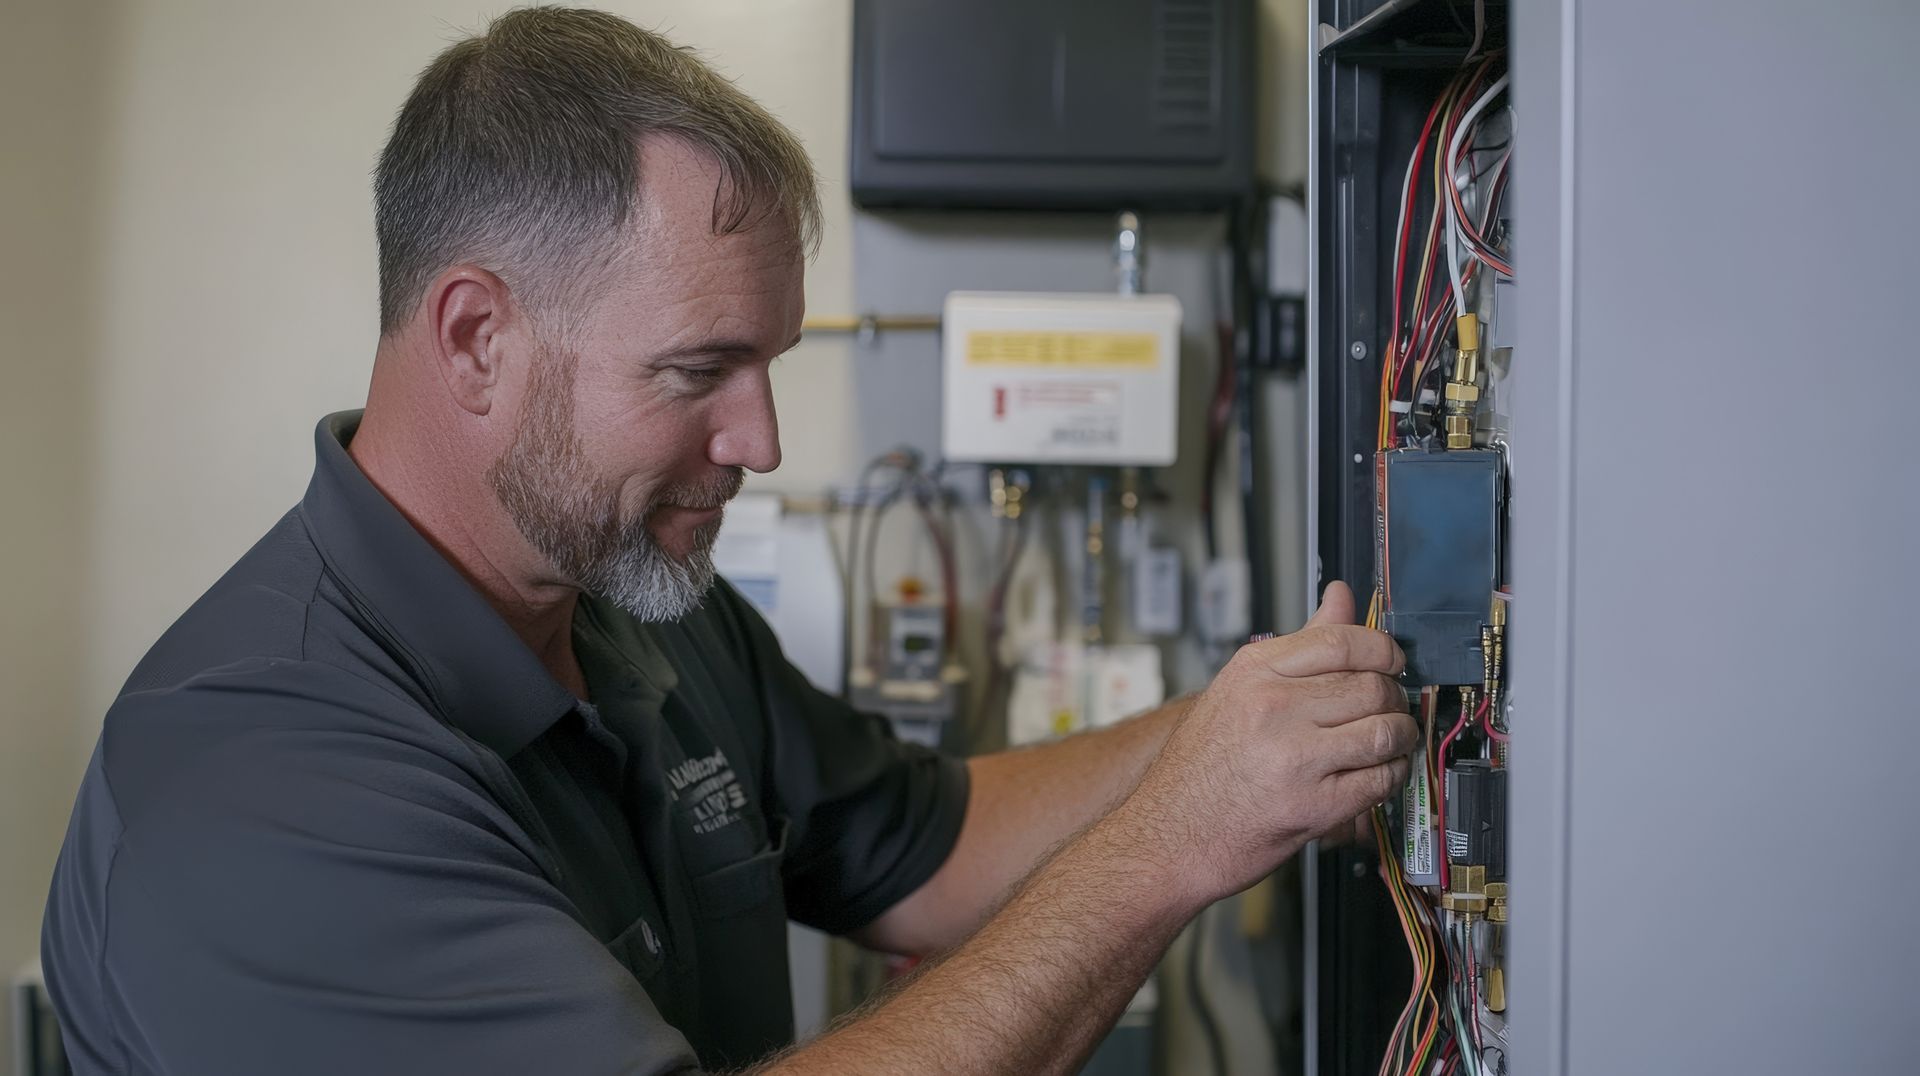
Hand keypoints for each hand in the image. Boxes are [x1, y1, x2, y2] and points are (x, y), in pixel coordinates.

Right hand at [1117, 582, 1415, 906]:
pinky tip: (1380, 774)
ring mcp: (1294, 757)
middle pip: (1371, 686)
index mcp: (1254, 672)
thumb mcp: (1238, 690)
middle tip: (1389, 708)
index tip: (1392, 661)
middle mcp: (1273, 708)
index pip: (1341, 640)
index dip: (1382, 649)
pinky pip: (1380, 780)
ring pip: (1385, 731)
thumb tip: (1340, 595)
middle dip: (1393, 698)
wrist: (1168, 835)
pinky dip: (1392, 776)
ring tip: (1392, 741)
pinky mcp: (1314, 805)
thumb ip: (1301, 644)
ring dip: (1401, 737)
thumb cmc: (1200, 767)